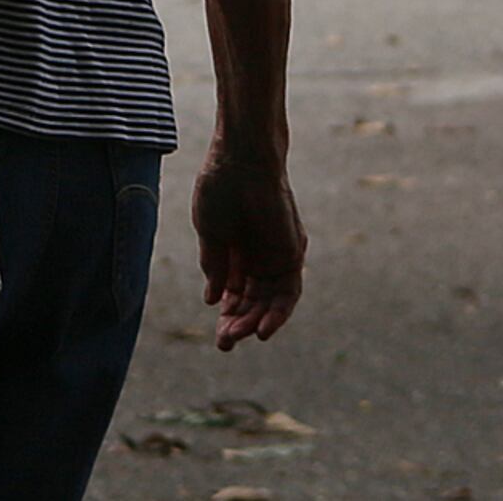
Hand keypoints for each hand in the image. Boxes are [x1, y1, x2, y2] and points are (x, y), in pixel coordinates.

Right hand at [194, 144, 302, 349]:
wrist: (242, 160)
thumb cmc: (220, 188)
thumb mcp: (210, 232)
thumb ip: (214, 266)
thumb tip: (212, 299)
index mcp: (235, 250)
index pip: (235, 292)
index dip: (227, 314)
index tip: (218, 333)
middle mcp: (259, 256)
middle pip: (252, 301)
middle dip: (238, 323)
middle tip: (224, 343)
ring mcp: (276, 255)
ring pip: (270, 301)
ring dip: (256, 321)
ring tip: (239, 337)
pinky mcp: (292, 252)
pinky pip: (288, 292)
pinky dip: (278, 313)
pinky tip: (262, 329)